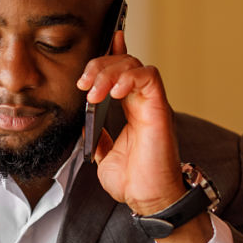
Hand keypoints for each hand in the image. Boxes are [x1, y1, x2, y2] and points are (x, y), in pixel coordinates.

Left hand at [78, 29, 212, 242]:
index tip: (103, 43)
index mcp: (132, 110)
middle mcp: (143, 103)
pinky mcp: (159, 110)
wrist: (148, 199)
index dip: (113, 54)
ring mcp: (152, 105)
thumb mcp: (103, 156)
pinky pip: (150, 78)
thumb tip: (86, 125)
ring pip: (135, 66)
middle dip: (100, 65)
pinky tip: (113, 93)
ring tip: (94, 93)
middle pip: (125, 63)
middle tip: (83, 83)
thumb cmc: (133, 182)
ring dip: (110, 72)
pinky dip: (129, 78)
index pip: (123, 73)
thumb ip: (97, 136)